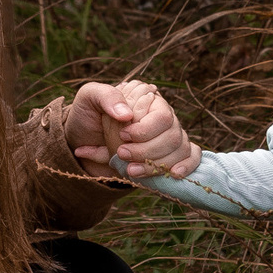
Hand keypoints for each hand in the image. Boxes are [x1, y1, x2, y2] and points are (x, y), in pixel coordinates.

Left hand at [67, 77, 199, 180]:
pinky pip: (192, 156)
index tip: (122, 136)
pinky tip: (173, 175)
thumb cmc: (87, 116)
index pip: (163, 117)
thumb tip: (127, 115)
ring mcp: (169, 136)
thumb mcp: (89, 98)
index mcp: (149, 100)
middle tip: (121, 153)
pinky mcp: (170, 154)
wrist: (81, 141)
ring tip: (131, 171)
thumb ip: (107, 98)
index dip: (145, 131)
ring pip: (181, 150)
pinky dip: (187, 165)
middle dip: (147, 151)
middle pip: (173, 136)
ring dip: (158, 164)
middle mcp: (163, 117)